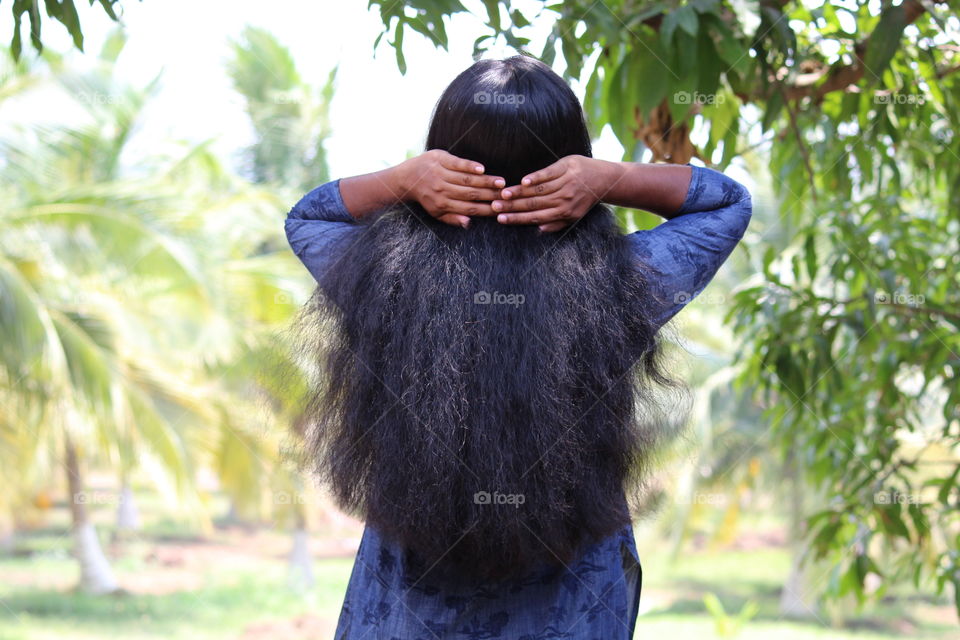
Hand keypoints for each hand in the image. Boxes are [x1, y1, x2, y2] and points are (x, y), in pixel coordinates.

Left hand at [395, 150, 505, 227]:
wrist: (406, 178)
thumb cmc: (426, 196)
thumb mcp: (436, 212)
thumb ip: (452, 218)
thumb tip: (469, 223)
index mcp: (442, 205)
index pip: (470, 208)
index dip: (486, 209)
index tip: (502, 209)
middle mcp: (441, 190)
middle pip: (471, 194)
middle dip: (490, 195)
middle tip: (507, 195)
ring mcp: (440, 174)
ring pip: (466, 179)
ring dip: (485, 181)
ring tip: (501, 182)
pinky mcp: (439, 159)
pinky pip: (457, 163)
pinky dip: (470, 166)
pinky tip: (483, 169)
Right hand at [492, 155, 614, 231]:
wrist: (604, 179)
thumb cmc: (586, 198)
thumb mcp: (574, 215)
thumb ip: (557, 223)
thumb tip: (539, 229)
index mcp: (564, 213)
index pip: (535, 217)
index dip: (517, 218)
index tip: (501, 218)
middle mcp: (564, 200)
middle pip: (533, 204)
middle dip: (512, 206)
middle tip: (494, 206)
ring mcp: (566, 183)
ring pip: (538, 190)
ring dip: (519, 193)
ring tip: (503, 194)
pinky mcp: (566, 168)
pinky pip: (548, 174)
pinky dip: (535, 178)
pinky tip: (523, 182)